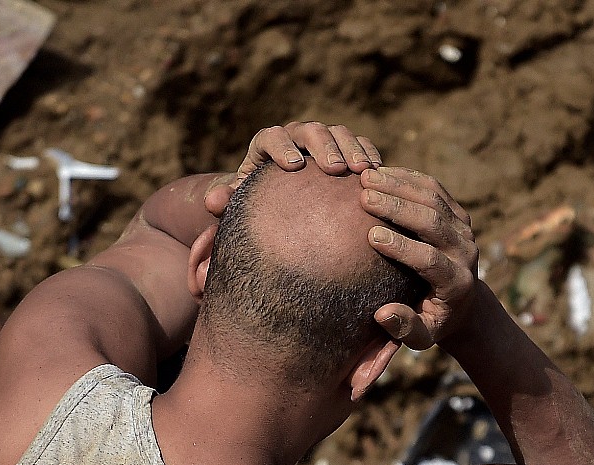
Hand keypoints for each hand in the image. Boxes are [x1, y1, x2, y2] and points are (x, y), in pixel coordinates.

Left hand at [205, 122, 382, 216]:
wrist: (282, 204)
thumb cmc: (258, 205)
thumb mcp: (240, 205)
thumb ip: (226, 202)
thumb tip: (213, 201)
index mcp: (266, 145)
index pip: (271, 136)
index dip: (281, 147)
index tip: (292, 166)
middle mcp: (295, 137)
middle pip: (310, 130)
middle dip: (324, 146)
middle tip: (336, 169)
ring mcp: (323, 141)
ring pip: (339, 133)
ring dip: (353, 149)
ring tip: (363, 173)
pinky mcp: (345, 150)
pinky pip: (361, 145)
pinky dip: (370, 155)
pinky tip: (380, 174)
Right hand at [360, 167, 478, 349]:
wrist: (465, 303)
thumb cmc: (434, 321)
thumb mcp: (422, 337)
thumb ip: (405, 328)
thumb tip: (383, 314)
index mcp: (456, 283)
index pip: (430, 260)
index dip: (402, 247)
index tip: (372, 235)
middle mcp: (465, 252)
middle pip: (433, 222)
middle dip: (398, 207)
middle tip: (364, 196)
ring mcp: (464, 229)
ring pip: (434, 198)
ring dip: (399, 184)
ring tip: (366, 177)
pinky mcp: (459, 213)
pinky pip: (435, 189)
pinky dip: (408, 177)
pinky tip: (380, 171)